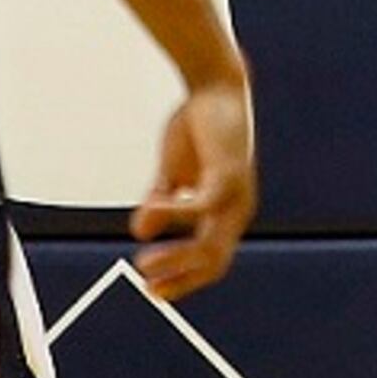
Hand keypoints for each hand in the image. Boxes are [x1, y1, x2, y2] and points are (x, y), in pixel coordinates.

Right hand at [131, 75, 256, 296]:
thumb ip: (161, 202)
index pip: (212, 261)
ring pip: (210, 245)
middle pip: (215, 262)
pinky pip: (202, 206)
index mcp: (225, 212)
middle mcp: (237, 209)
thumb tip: (139, 231)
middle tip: (146, 286)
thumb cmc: (197, 128)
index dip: (184, 280)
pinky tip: (147, 215)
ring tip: (143, 264)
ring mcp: (236, 194)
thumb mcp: (173, 172)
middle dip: (181, 279)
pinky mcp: (229, 173)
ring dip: (176, 259)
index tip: (153, 291)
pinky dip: (173, 215)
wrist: (214, 85)